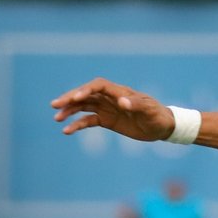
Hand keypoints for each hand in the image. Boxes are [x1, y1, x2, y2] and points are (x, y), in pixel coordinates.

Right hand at [50, 78, 175, 141]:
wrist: (162, 127)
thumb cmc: (157, 115)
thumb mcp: (149, 111)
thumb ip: (136, 105)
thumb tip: (122, 101)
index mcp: (119, 92)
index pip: (98, 86)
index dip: (85, 90)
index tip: (75, 98)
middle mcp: (110, 98)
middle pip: (85, 94)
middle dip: (70, 98)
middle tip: (55, 105)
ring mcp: (107, 109)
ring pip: (83, 107)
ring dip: (70, 111)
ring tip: (57, 118)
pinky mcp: (107, 120)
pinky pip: (89, 121)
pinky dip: (78, 125)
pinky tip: (67, 131)